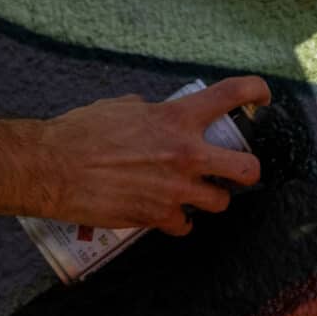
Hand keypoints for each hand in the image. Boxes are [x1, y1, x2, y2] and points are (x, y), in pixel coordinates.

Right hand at [36, 76, 270, 233]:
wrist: (54, 168)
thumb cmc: (80, 133)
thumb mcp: (120, 107)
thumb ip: (147, 111)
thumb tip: (151, 114)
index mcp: (176, 118)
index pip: (231, 94)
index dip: (256, 91)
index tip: (263, 96)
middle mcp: (185, 153)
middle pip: (247, 169)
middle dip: (247, 171)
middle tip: (237, 171)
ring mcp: (176, 190)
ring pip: (220, 203)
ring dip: (208, 198)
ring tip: (192, 194)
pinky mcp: (159, 217)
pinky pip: (184, 225)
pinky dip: (177, 221)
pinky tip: (164, 212)